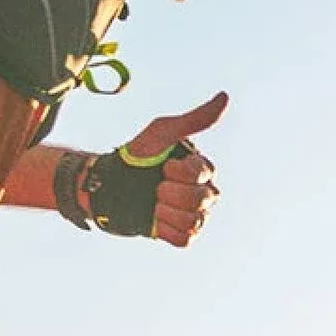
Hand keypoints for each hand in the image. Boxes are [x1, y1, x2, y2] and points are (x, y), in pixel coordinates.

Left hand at [122, 90, 226, 248]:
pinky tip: (155, 218)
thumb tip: (225, 97)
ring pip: (192, 222)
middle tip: (155, 187)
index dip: (176, 173)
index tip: (162, 166)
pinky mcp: (181, 235)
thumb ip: (194, 119)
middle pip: (198, 201)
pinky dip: (166, 230)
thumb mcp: (162, 132)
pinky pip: (184, 239)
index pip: (200, 176)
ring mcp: (194, 216)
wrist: (109, 186)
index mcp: (204, 170)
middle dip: (168, 193)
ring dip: (164, 212)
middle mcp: (205, 194)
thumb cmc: (136, 155)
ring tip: (153, 202)